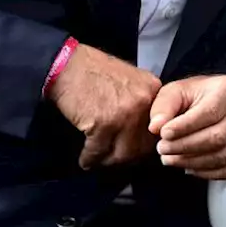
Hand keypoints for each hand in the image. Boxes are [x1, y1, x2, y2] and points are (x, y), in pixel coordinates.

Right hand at [47, 44, 161, 168]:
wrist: (67, 65)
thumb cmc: (94, 72)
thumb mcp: (130, 81)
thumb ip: (141, 104)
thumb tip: (142, 134)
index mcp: (154, 91)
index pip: (158, 129)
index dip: (142, 143)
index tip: (130, 149)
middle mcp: (145, 103)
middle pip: (142, 146)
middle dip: (125, 156)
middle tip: (111, 158)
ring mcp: (126, 113)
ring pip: (122, 154)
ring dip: (107, 160)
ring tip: (97, 159)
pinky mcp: (104, 123)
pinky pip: (98, 152)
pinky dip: (89, 158)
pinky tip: (85, 158)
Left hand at [148, 75, 225, 180]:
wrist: (219, 100)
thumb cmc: (198, 96)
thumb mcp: (177, 91)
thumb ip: (163, 106)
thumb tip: (156, 126)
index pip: (210, 113)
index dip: (185, 127)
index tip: (163, 134)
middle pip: (218, 137)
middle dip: (185, 147)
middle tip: (163, 149)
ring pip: (223, 156)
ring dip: (192, 162)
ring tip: (171, 158)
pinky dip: (208, 173)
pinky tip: (190, 167)